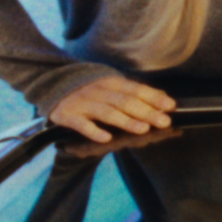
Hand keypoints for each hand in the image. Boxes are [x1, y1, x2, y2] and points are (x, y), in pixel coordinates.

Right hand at [49, 76, 174, 142]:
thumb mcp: (111, 87)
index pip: (136, 90)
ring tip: (143, 129)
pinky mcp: (67, 115)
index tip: (170, 106)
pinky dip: (93, 131)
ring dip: (126, 121)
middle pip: (125, 102)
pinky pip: (81, 124)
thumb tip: (163, 100)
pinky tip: (106, 138)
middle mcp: (98, 91)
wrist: (51, 86)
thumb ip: (134, 94)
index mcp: (111, 83)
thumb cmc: (90, 92)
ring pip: (107, 112)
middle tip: (163, 122)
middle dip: (146, 112)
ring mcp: (83, 103)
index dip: (153, 98)